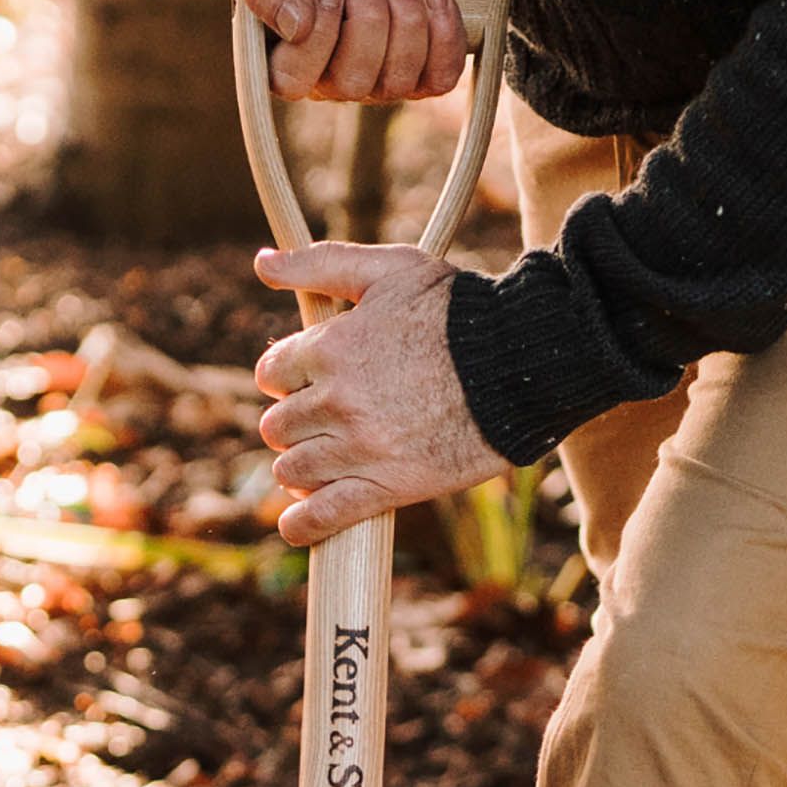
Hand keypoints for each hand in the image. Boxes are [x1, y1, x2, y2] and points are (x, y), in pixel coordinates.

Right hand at [235, 0, 476, 103]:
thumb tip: (294, 28)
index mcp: (286, 52)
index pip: (293, 81)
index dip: (318, 36)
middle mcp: (331, 77)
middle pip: (352, 83)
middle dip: (369, 20)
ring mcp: (381, 79)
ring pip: (397, 81)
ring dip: (406, 18)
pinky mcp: (427, 70)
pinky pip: (440, 79)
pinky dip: (442, 32)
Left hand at [254, 242, 506, 541]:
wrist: (523, 364)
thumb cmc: (460, 311)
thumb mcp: (391, 268)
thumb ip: (322, 263)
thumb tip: (263, 263)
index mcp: (330, 347)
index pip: (271, 373)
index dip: (287, 377)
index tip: (309, 381)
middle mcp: (336, 400)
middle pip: (278, 425)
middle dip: (294, 423)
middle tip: (324, 422)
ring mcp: (360, 448)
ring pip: (293, 469)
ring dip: (300, 468)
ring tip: (321, 463)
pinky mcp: (388, 487)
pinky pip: (324, 515)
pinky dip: (302, 524)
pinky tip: (296, 523)